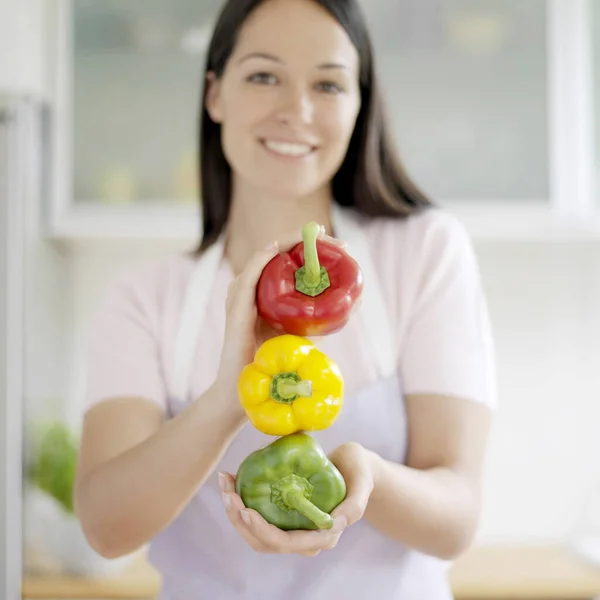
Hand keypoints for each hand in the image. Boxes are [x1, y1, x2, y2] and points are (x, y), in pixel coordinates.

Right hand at [214, 227, 346, 398]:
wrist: (244, 389)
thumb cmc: (272, 361)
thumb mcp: (302, 332)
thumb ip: (319, 317)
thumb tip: (353, 302)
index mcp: (264, 291)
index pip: (287, 259)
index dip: (311, 246)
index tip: (340, 245)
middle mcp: (251, 288)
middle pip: (278, 252)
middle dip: (306, 239)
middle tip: (335, 240)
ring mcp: (241, 296)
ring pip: (264, 257)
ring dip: (289, 242)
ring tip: (314, 237)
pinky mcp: (236, 307)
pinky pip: (249, 276)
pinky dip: (263, 259)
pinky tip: (278, 249)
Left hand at [217, 441, 373, 556]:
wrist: (353, 467)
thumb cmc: (358, 471)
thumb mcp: (363, 481)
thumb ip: (355, 504)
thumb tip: (333, 523)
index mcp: (324, 535)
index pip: (288, 543)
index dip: (263, 530)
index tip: (246, 508)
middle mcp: (306, 539)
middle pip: (265, 542)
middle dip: (240, 520)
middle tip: (228, 492)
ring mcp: (293, 529)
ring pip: (256, 534)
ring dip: (235, 513)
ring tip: (225, 484)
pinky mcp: (283, 517)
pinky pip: (258, 518)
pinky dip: (241, 503)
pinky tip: (233, 482)